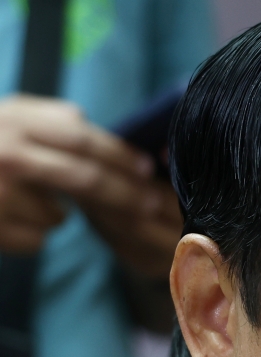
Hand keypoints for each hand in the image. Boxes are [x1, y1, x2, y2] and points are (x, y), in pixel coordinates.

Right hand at [0, 95, 177, 276]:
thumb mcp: (4, 116)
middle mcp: (7, 154)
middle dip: (125, 196)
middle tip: (150, 207)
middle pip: (85, 180)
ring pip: (58, 217)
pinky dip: (34, 234)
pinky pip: (34, 240)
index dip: (120, 156)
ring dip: (59, 216)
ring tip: (37, 204)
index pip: (83, 139)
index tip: (146, 170)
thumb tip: (88, 124)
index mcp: (14, 121)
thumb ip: (45, 118)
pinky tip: (12, 220)